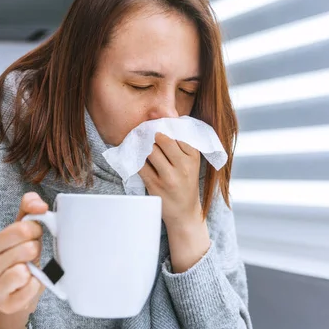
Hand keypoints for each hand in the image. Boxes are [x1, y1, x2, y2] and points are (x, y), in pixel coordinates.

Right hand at [0, 192, 47, 328]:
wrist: (9, 300)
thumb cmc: (17, 262)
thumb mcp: (20, 234)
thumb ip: (28, 210)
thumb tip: (40, 204)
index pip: (22, 228)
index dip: (36, 231)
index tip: (33, 237)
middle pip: (27, 248)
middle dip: (35, 250)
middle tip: (30, 256)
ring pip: (25, 270)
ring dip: (34, 270)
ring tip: (27, 272)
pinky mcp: (5, 304)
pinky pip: (30, 289)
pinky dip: (34, 287)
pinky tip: (27, 286)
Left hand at [139, 133, 209, 272]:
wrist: (185, 213)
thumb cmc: (186, 182)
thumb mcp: (191, 162)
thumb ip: (180, 143)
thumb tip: (166, 116)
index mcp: (194, 156)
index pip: (177, 133)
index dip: (164, 124)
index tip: (155, 120)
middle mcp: (184, 166)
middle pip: (162, 140)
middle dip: (151, 133)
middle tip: (144, 130)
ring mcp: (169, 177)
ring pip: (150, 151)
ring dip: (143, 145)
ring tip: (139, 142)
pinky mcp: (155, 186)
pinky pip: (141, 166)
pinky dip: (136, 159)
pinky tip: (135, 156)